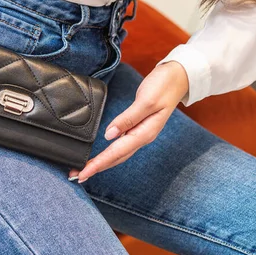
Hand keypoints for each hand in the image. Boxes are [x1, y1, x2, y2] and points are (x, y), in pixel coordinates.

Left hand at [69, 61, 188, 182]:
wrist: (178, 78)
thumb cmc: (164, 87)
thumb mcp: (146, 101)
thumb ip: (128, 118)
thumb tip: (109, 135)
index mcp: (144, 133)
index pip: (116, 152)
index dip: (99, 164)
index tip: (84, 173)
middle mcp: (142, 137)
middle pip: (116, 158)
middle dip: (96, 168)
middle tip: (77, 176)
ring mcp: (140, 133)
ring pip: (118, 154)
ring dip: (101, 163)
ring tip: (85, 169)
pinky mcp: (137, 127)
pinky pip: (121, 145)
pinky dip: (109, 153)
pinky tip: (101, 156)